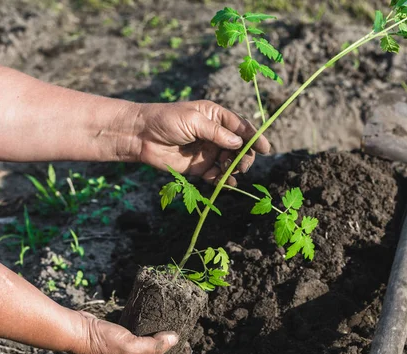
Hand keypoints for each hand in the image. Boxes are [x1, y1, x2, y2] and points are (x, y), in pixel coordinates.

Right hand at [73, 311, 189, 353]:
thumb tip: (175, 340)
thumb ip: (154, 346)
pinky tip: (155, 330)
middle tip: (183, 343)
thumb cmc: (102, 342)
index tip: (187, 351)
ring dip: (162, 349)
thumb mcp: (131, 345)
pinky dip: (150, 341)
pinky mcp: (119, 349)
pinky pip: (140, 347)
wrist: (77, 333)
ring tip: (173, 336)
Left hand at [134, 100, 270, 184]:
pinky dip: (223, 180)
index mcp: (216, 116)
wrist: (140, 136)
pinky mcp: (200, 168)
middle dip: (244, 156)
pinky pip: (217, 175)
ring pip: (230, 162)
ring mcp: (208, 151)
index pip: (241, 127)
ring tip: (230, 172)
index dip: (254, 137)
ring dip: (234, 168)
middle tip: (241, 164)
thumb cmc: (166, 120)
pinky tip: (224, 182)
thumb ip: (217, 133)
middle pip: (240, 147)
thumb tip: (239, 144)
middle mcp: (215, 134)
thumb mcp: (193, 121)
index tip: (265, 148)